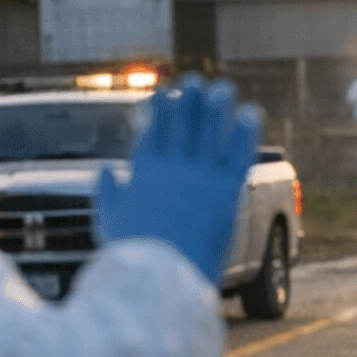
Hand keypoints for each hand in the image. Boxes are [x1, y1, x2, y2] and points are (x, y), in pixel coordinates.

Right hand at [95, 74, 258, 283]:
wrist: (163, 275)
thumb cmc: (134, 254)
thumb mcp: (109, 221)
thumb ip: (108, 192)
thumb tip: (105, 170)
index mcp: (145, 171)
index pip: (155, 130)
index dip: (161, 108)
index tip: (165, 92)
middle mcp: (174, 167)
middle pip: (184, 124)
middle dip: (190, 100)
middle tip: (196, 81)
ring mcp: (201, 176)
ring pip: (211, 132)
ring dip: (218, 107)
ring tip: (222, 88)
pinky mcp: (226, 191)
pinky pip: (239, 153)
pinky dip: (245, 132)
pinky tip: (250, 113)